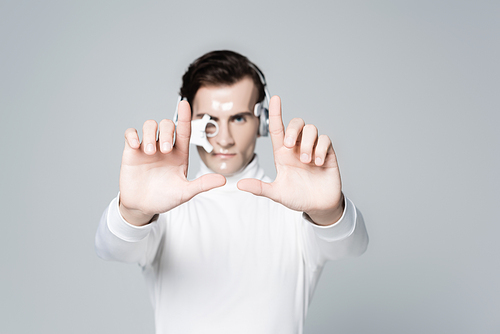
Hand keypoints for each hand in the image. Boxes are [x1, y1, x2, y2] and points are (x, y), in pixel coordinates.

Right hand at [119, 101, 225, 225]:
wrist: (143, 207)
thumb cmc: (164, 198)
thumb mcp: (185, 192)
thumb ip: (203, 184)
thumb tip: (223, 180)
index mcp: (179, 153)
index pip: (183, 130)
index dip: (184, 116)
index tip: (185, 104)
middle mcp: (164, 147)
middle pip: (166, 124)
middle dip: (166, 133)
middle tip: (164, 151)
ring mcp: (147, 148)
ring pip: (149, 125)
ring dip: (150, 134)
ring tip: (149, 152)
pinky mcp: (131, 152)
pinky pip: (130, 133)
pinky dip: (133, 135)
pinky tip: (136, 146)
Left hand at [237, 96, 343, 225]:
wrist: (318, 206)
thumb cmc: (297, 197)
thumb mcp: (276, 193)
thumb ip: (260, 188)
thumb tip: (240, 185)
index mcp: (283, 154)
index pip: (278, 129)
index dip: (276, 113)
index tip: (275, 98)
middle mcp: (298, 148)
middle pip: (296, 123)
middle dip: (292, 129)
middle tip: (290, 146)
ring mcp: (313, 149)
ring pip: (311, 129)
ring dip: (307, 143)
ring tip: (307, 162)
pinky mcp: (327, 153)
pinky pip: (325, 139)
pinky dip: (320, 149)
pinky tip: (317, 163)